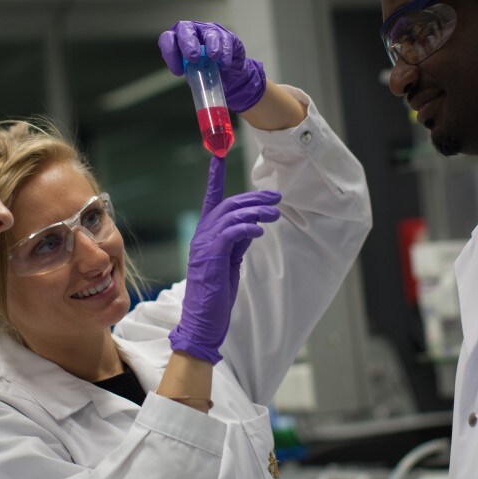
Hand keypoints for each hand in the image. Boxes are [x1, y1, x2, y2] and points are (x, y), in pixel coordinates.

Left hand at [158, 20, 266, 112]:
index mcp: (178, 42)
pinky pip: (225, 40)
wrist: (229, 79)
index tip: (178, 72)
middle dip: (188, 42)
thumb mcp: (193, 75)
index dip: (170, 53)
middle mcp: (192, 32)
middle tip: (193, 58)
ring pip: (208, 32)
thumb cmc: (205, 74)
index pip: (168, 39)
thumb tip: (189, 77)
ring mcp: (209, 32)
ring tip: (213, 58)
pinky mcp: (227, 36)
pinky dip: (225, 52)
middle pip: (185, 29)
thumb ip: (189, 72)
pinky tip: (224, 63)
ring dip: (210, 45)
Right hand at [169, 156, 280, 363]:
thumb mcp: (229, 264)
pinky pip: (230, 234)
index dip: (215, 177)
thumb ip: (236, 243)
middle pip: (227, 204)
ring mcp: (203, 246)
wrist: (202, 322)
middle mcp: (201, 236)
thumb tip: (251, 226)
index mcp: (205, 236)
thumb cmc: (215, 296)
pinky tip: (261, 229)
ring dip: (256, 211)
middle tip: (277, 197)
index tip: (218, 156)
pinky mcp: (210, 257)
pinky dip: (247, 227)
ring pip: (230, 215)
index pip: (210, 199)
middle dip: (254, 197)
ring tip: (276, 213)